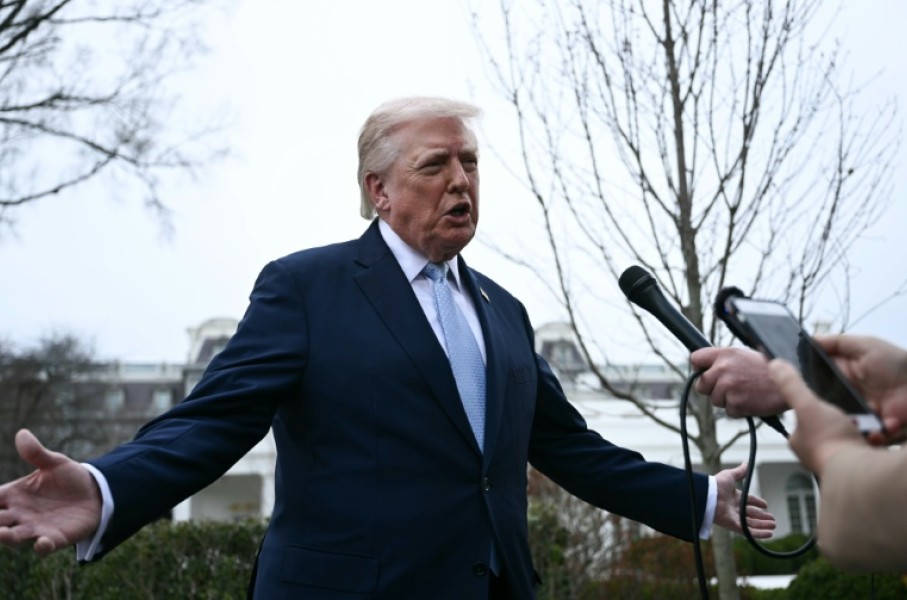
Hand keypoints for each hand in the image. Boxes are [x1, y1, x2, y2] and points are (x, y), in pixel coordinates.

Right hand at [0, 429, 101, 555]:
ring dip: (6, 538)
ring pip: (14, 537)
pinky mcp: (55, 538)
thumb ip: (37, 453)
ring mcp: (35, 528)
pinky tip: (42, 543)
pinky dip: (41, 547)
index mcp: (14, 495)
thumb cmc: (69, 478)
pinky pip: (44, 547)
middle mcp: (20, 514)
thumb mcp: (55, 463)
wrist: (96, 493)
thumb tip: (22, 433)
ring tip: (1, 534)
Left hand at [691, 347, 786, 416]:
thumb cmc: (769, 368)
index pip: (695, 358)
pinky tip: (751, 400)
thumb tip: (705, 367)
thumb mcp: (744, 354)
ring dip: (727, 400)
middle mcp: (723, 369)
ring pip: (714, 400)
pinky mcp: (736, 403)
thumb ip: (724, 359)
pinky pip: (728, 411)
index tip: (705, 372)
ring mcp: (728, 387)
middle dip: (711, 388)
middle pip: (700, 384)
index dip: (699, 367)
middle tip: (729, 387)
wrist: (792, 382)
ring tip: (746, 392)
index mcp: (725, 354)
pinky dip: (738, 409)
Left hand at [712, 462, 774, 537]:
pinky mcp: (734, 526)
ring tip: (774, 525)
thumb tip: (746, 462)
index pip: (748, 501)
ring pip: (752, 524)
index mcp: (734, 497)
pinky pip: (748, 532)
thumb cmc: (717, 484)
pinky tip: (769, 534)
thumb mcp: (730, 475)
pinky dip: (759, 534)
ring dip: (763, 525)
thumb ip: (740, 471)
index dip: (757, 503)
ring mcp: (734, 518)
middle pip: (751, 514)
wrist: (709, 495)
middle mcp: (734, 508)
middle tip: (773, 519)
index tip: (766, 505)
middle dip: (762, 517)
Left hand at [767, 359, 864, 473]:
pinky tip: (866, 434)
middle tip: (843, 413)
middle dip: (832, 420)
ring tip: (857, 422)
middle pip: (821, 429)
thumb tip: (774, 366)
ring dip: (848, 429)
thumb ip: (792, 386)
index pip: (799, 421)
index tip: (819, 404)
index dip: (809, 409)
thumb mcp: (808, 404)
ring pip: (839, 438)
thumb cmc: (830, 439)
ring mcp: (833, 460)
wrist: (858, 468)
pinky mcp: (853, 465)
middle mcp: (813, 454)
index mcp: (798, 442)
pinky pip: (855, 446)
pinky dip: (860, 439)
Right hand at [816, 334, 906, 441]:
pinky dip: (875, 434)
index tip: (804, 386)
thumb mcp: (866, 346)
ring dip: (852, 423)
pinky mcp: (878, 428)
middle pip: (828, 405)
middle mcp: (850, 395)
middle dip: (828, 409)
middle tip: (831, 408)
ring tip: (859, 420)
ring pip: (845, 422)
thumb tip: (810, 340)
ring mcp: (863, 413)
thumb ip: (838, 343)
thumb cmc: (897, 363)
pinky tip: (885, 425)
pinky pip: (868, 435)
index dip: (810, 384)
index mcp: (844, 375)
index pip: (819, 381)